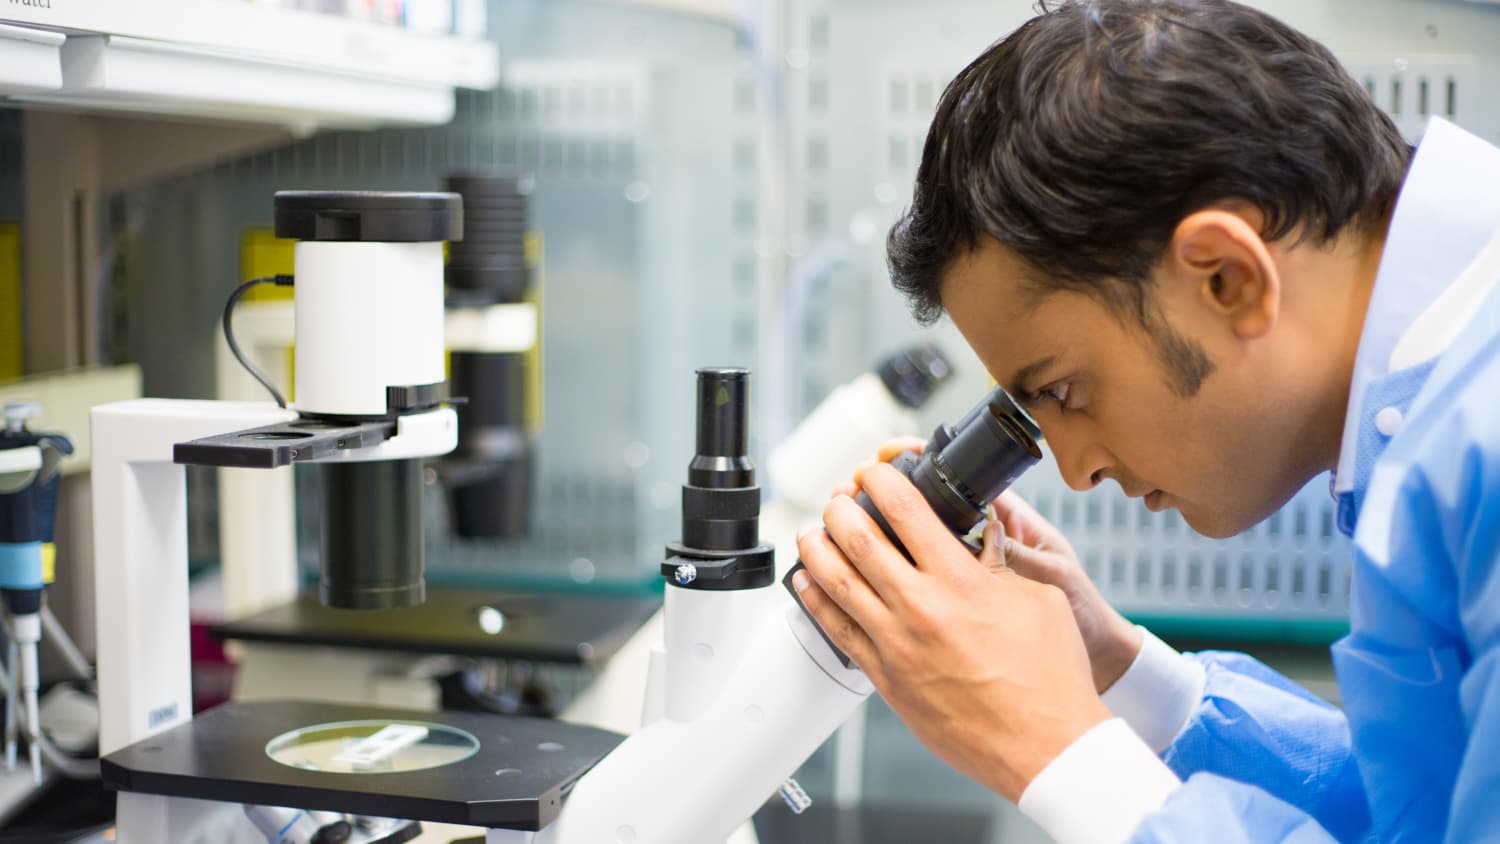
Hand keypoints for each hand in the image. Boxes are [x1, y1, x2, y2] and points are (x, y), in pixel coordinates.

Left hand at [834, 439, 1143, 693]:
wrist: (1046, 747)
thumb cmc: (1050, 680)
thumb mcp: (1038, 601)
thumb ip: (1001, 564)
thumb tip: (982, 539)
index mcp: (960, 581)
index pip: (907, 511)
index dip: (882, 480)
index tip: (875, 471)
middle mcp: (921, 609)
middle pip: (859, 540)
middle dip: (840, 508)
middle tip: (838, 498)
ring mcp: (897, 646)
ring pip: (836, 583)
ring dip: (817, 549)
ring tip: (811, 531)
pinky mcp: (886, 680)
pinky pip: (837, 631)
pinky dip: (816, 602)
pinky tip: (808, 585)